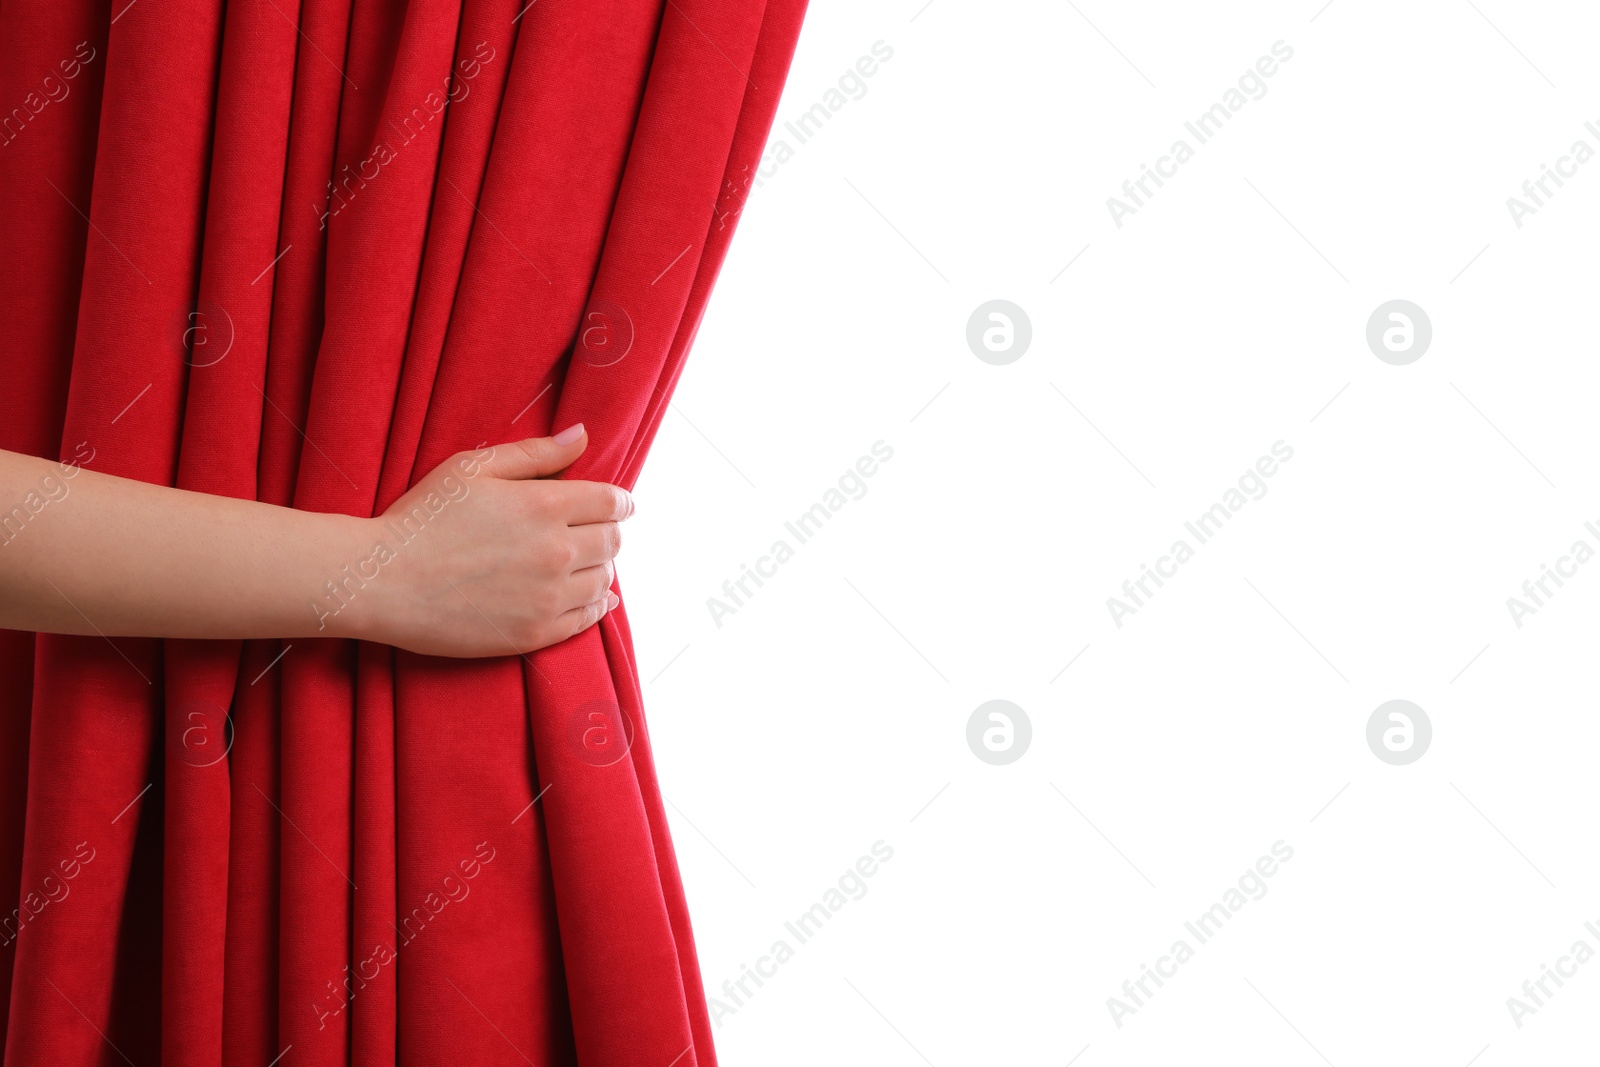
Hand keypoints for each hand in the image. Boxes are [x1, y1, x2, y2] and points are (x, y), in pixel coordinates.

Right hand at [349, 425, 631, 656]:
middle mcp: (556, 551)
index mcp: (545, 505)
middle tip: (593, 531)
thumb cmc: (421, 518)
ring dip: (601, 567)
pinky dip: (598, 605)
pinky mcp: (536, 633)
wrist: (381, 581)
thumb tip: (582, 435)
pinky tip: (594, 598)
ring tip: (583, 562)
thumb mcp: (471, 468)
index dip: (619, 501)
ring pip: (605, 579)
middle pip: (613, 541)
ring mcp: (548, 596)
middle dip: (608, 531)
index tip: (616, 504)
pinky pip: (588, 618)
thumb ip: (534, 453)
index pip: (611, 502)